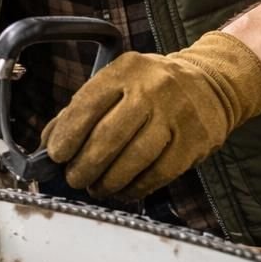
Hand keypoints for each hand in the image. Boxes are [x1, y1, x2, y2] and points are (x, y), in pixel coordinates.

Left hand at [40, 32, 260, 199]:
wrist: (211, 83)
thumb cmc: (152, 87)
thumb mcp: (118, 83)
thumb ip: (83, 109)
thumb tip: (49, 145)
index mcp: (125, 71)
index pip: (87, 105)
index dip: (67, 135)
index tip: (55, 155)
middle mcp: (151, 89)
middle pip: (108, 137)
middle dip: (84, 166)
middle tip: (74, 179)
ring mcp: (175, 115)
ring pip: (132, 160)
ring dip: (108, 182)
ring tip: (97, 188)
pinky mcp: (194, 141)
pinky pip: (157, 174)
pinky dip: (135, 187)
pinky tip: (123, 190)